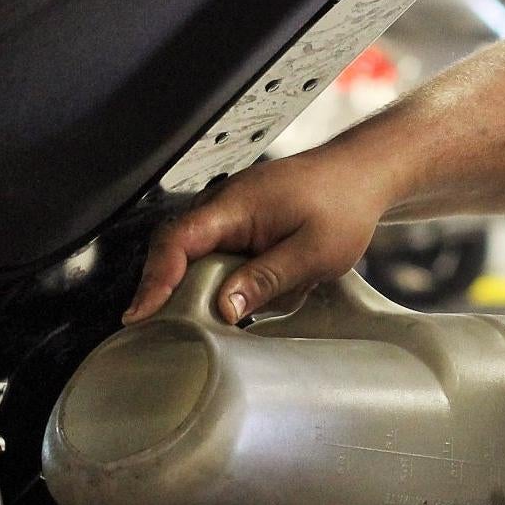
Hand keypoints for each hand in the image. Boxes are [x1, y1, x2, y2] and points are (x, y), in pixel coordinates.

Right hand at [124, 151, 390, 324]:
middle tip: (167, 328)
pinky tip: (264, 291)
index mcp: (234, 206)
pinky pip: (222, 257)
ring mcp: (230, 216)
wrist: (362, 175)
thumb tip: (223, 307)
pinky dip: (234, 279)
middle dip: (171, 291)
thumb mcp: (313, 252)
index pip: (177, 241)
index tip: (142, 313)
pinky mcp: (242, 227)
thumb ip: (266, 279)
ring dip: (212, 286)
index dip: (156, 279)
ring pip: (200, 259)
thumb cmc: (343, 204)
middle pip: (176, 252)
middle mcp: (222, 207)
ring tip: (236, 305)